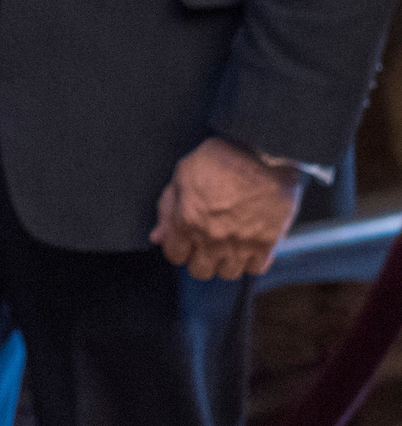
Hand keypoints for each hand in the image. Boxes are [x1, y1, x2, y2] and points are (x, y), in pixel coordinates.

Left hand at [150, 136, 302, 279]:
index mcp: (187, 221)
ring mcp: (240, 244)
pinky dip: (251, 260)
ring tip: (228, 243)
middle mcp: (212, 239)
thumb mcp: (182, 175)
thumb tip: (157, 236)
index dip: (178, 248)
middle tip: (206, 243)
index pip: (174, 255)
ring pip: (228, 273)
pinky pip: (255, 269)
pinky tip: (248, 244)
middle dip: (199, 259)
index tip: (185, 241)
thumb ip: (168, 209)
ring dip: (226, 261)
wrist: (263, 153)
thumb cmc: (221, 158)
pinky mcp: (267, 244)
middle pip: (200, 271)